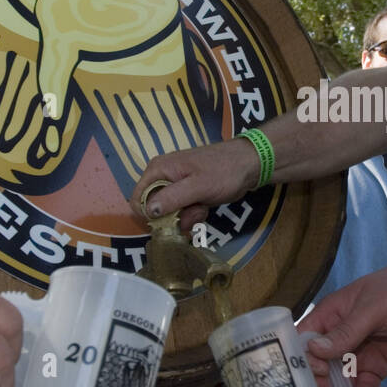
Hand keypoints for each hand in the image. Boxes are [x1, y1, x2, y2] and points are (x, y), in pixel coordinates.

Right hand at [132, 138, 260, 231]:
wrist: (249, 164)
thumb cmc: (223, 172)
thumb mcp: (197, 186)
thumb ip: (171, 198)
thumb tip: (147, 211)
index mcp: (158, 170)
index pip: (137, 199)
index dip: (149, 215)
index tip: (168, 222)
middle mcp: (161, 176)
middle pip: (153, 208)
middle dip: (172, 217)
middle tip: (193, 212)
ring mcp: (174, 185)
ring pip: (169, 213)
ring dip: (185, 217)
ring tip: (202, 208)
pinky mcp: (186, 193)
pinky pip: (181, 211)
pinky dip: (193, 214)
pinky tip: (205, 207)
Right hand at [299, 257, 386, 386]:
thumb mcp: (372, 308)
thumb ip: (346, 332)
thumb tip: (314, 351)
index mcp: (330, 316)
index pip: (304, 340)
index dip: (304, 358)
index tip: (318, 372)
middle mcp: (338, 338)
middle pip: (318, 366)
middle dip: (320, 386)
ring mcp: (357, 354)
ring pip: (339, 380)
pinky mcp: (376, 366)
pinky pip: (365, 385)